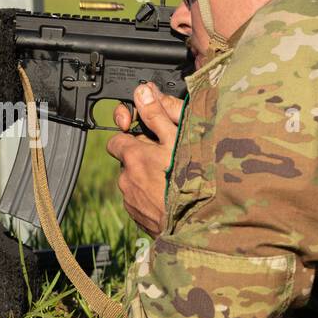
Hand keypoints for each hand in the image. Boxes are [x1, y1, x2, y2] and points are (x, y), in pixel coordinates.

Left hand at [105, 83, 183, 235]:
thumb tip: (141, 92)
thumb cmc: (193, 179)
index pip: (116, 138)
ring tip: (176, 179)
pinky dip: (154, 196)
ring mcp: (132, 202)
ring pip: (136, 182)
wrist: (201, 226)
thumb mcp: (179, 138)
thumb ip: (157, 114)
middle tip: (171, 157)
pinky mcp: (140, 219)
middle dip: (145, 157)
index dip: (130, 135)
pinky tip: (174, 196)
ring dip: (150, 178)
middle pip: (129, 161)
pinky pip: (142, 201)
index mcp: (133, 156)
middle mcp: (126, 179)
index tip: (143, 135)